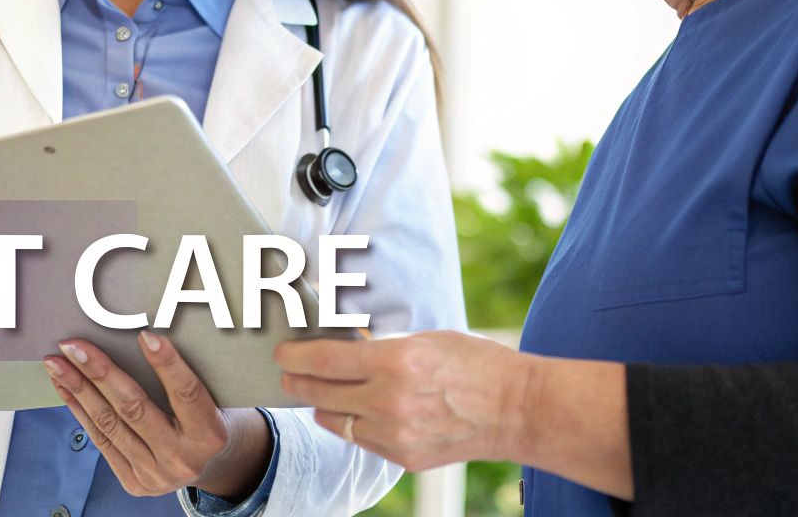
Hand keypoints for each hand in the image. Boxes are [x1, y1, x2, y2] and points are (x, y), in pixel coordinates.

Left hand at [45, 331, 271, 498]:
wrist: (207, 464)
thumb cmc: (204, 418)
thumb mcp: (211, 399)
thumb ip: (183, 379)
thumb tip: (142, 338)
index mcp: (209, 433)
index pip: (187, 393)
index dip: (167, 364)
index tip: (144, 335)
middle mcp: (182, 457)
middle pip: (134, 408)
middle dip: (99, 372)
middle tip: (74, 346)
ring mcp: (156, 474)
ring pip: (109, 424)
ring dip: (79, 389)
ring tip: (57, 364)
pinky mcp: (134, 482)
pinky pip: (101, 441)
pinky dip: (80, 411)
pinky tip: (66, 388)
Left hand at [274, 331, 533, 470]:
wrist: (515, 409)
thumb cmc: (475, 363)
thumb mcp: (425, 339)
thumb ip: (381, 346)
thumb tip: (344, 345)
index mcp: (395, 361)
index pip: (324, 360)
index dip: (295, 355)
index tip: (282, 353)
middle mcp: (389, 401)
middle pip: (320, 392)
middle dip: (298, 380)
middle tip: (288, 372)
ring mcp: (395, 434)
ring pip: (335, 419)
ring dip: (323, 404)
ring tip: (319, 391)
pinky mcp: (403, 457)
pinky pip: (360, 439)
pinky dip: (352, 424)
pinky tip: (354, 411)